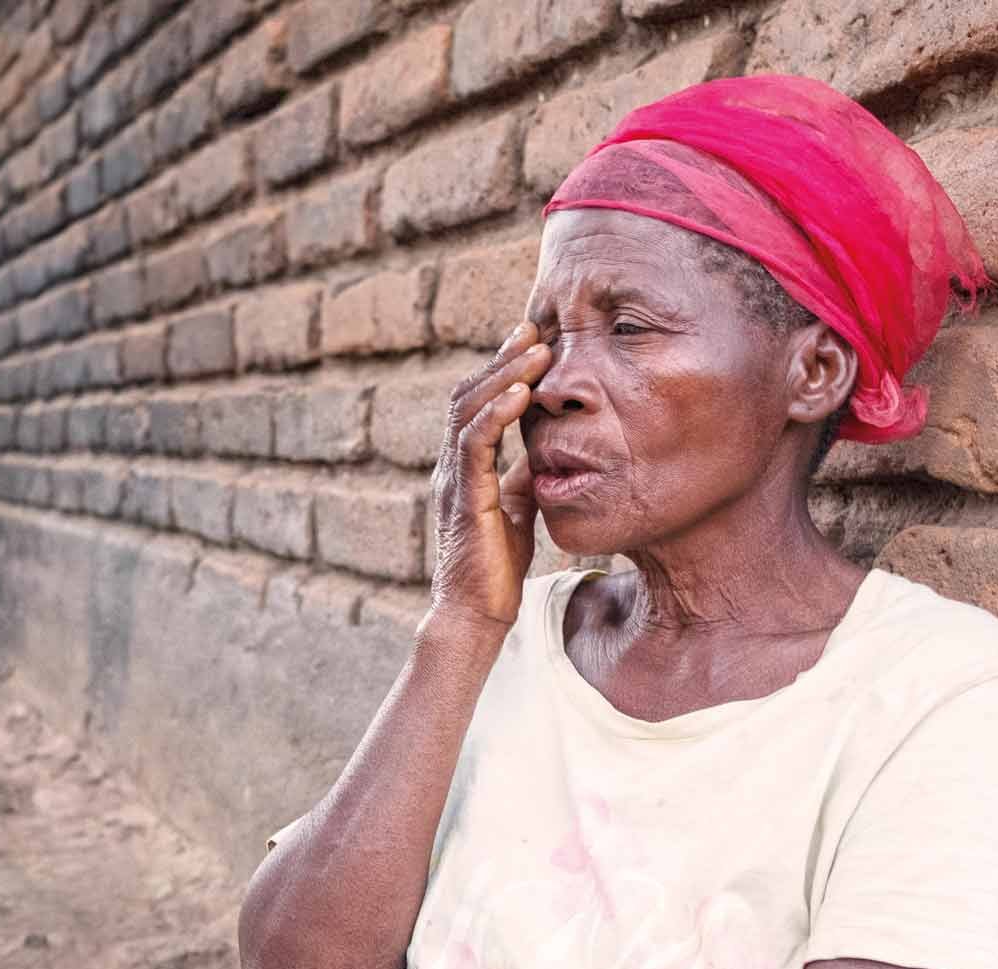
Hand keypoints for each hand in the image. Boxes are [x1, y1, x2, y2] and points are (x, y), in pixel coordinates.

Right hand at [429, 322, 551, 631]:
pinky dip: (497, 413)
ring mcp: (453, 479)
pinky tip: (522, 394)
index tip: (531, 339)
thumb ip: (523, 475)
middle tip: (532, 327)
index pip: (478, 403)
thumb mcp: (518, 508)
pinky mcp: (463, 496)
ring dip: (503, 375)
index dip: (501, 368)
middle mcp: (452, 465)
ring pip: (468, 410)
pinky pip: (475, 443)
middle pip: (468, 394)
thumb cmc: (496, 568)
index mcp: (464, 466)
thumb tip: (546, 448)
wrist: (476, 613)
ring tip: (536, 348)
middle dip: (501, 358)